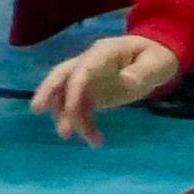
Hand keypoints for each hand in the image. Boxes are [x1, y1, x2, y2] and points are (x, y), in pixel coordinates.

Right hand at [33, 36, 181, 143]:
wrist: (157, 58)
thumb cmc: (157, 57)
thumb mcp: (157, 63)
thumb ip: (142, 73)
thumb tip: (126, 82)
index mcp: (104, 53)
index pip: (82, 68)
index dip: (74, 87)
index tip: (71, 108)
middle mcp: (89, 64)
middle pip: (61, 75)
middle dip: (48, 92)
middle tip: (36, 109)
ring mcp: (88, 79)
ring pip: (69, 97)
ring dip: (71, 118)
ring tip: (87, 140)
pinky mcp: (92, 93)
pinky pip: (81, 109)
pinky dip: (84, 125)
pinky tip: (95, 140)